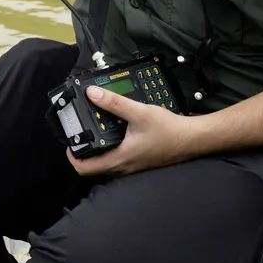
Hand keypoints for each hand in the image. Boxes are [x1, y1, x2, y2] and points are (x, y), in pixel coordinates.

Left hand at [67, 87, 197, 177]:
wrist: (193, 138)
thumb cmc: (168, 129)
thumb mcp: (139, 112)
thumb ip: (114, 103)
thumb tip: (92, 94)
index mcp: (120, 159)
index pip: (85, 168)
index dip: (72, 157)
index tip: (69, 142)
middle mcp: (124, 167)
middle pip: (94, 167)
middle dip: (83, 152)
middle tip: (80, 133)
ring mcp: (133, 166)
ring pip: (106, 163)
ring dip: (97, 150)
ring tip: (94, 129)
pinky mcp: (140, 161)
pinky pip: (119, 159)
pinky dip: (111, 148)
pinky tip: (115, 131)